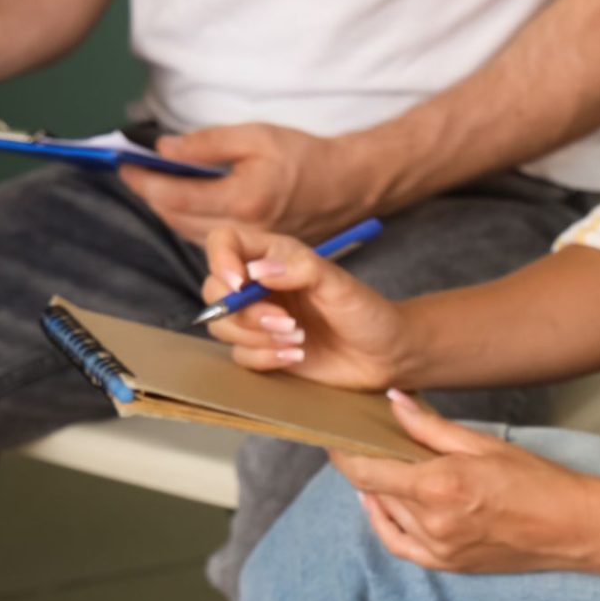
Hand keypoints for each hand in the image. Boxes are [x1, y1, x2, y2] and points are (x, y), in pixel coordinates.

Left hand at [121, 123, 369, 245]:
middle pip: (176, 221)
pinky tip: (183, 204)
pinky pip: (208, 241)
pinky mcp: (254, 254)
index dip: (145, 181)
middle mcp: (243, 233)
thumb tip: (165, 149)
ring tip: (154, 186)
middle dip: (151, 196)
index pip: (175, 196)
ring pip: (189, 235)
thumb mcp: (256, 136)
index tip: (126, 164)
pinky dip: (188, 222)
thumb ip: (207, 144)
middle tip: (135, 172)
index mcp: (242, 201)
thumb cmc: (304, 157)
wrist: (345, 187)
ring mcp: (248, 249)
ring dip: (167, 211)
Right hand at [203, 227, 410, 388]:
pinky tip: (296, 357)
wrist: (385, 356)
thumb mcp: (339, 284)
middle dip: (244, 312)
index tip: (239, 284)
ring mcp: (259, 319)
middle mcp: (260, 285)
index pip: (225, 242)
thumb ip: (300, 269)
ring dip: (256, 337)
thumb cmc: (367, 313)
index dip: (221, 260)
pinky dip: (264, 358)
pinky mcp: (263, 350)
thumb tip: (256, 271)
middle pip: (215, 290)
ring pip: (222, 326)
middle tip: (287, 323)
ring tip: (298, 340)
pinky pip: (240, 356)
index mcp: (274, 256)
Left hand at [331, 391, 599, 572]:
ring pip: (385, 515)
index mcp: (440, 486)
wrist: (572, 528)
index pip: (368, 470)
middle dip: (363, 465)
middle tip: (361, 442)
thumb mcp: (482, 443)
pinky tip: (381, 504)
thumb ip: (430, 426)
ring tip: (380, 466)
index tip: (334, 436)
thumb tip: (392, 402)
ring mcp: (438, 548)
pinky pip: (399, 545)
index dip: (344, 453)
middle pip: (374, 490)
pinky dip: (383, 523)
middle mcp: (432, 522)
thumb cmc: (537, 481)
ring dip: (376, 491)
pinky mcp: (446, 565)